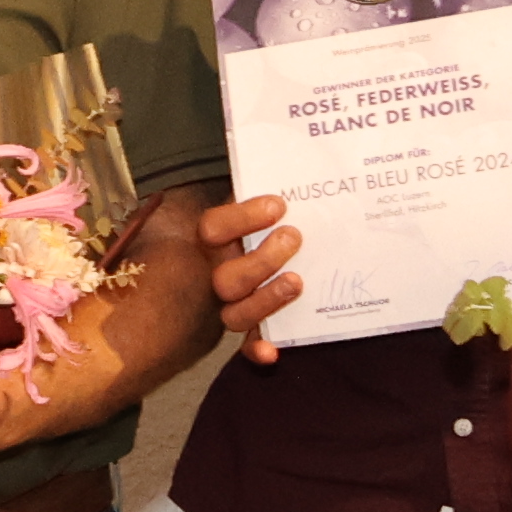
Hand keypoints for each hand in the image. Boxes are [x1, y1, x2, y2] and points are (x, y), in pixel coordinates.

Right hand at [201, 191, 310, 357]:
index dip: (242, 218)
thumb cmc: (271, 218)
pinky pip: (247, 344)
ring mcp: (232, 303)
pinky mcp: (251, 326)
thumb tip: (292, 159)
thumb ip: (268, 186)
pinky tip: (272, 353)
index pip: (213, 229)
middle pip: (227, 278)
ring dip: (265, 300)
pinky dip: (257, 350)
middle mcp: (217, 273)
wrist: (273, 243)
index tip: (279, 205)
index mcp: (215, 239)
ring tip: (297, 281)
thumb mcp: (263, 201)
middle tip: (294, 239)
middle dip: (261, 260)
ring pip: (236, 313)